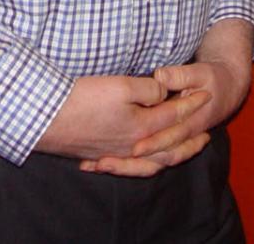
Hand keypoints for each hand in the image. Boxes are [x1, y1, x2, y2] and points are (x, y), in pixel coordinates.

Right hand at [34, 75, 210, 176]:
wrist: (46, 117)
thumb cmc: (84, 99)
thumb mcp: (122, 85)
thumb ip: (149, 90)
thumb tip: (163, 94)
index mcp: (141, 128)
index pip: (174, 116)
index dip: (192, 103)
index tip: (206, 94)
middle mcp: (132, 147)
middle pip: (169, 146)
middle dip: (190, 139)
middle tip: (207, 136)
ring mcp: (115, 155)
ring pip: (152, 162)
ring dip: (171, 156)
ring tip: (183, 151)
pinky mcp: (99, 156)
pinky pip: (131, 168)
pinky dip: (145, 167)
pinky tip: (145, 162)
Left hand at [82, 20, 253, 177]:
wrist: (226, 90)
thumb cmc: (213, 80)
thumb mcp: (201, 73)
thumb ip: (180, 76)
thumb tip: (160, 77)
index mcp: (192, 123)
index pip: (170, 137)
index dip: (152, 143)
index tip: (133, 147)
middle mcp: (182, 138)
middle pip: (155, 158)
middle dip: (130, 163)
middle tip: (104, 162)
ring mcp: (174, 142)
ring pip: (150, 164)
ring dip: (125, 166)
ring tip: (98, 165)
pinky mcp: (166, 140)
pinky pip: (148, 160)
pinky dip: (127, 163)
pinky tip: (103, 161)